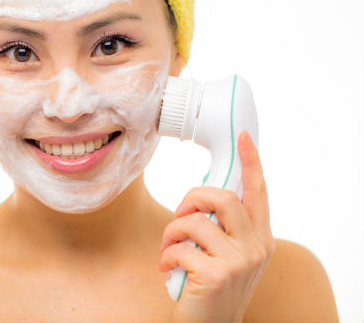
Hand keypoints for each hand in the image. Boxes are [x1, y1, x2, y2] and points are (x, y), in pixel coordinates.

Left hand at [158, 131, 275, 321]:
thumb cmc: (214, 289)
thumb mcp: (230, 256)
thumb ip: (226, 228)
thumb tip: (204, 196)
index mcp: (261, 239)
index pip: (258, 192)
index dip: (251, 162)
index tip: (242, 138)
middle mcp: (256, 247)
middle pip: (222, 197)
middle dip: (191, 199)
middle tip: (180, 216)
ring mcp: (239, 261)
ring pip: (194, 220)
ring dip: (172, 232)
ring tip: (169, 248)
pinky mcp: (216, 274)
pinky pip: (179, 247)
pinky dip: (165, 256)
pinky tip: (168, 269)